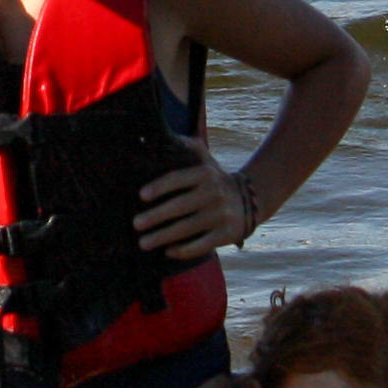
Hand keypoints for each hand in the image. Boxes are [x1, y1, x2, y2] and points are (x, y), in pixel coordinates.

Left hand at [132, 152, 249, 256]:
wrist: (250, 199)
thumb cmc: (216, 180)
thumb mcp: (206, 160)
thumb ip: (188, 146)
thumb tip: (164, 134)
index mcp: (205, 173)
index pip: (178, 179)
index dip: (159, 187)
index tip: (141, 195)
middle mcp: (214, 192)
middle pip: (179, 206)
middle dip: (155, 216)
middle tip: (136, 224)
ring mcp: (221, 214)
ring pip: (187, 228)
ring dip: (163, 237)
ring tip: (143, 242)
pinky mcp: (227, 233)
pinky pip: (202, 244)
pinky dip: (184, 250)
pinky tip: (168, 252)